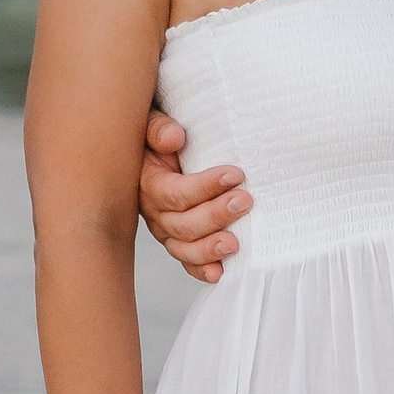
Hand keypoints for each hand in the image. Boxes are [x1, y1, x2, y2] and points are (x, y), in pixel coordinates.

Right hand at [139, 107, 253, 285]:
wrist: (159, 147)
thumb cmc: (162, 133)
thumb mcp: (153, 121)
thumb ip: (158, 128)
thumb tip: (174, 138)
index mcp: (148, 182)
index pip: (174, 193)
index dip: (204, 186)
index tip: (236, 174)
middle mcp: (154, 211)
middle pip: (182, 224)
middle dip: (215, 215)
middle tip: (245, 201)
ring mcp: (167, 230)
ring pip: (184, 248)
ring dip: (210, 248)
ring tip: (235, 243)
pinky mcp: (180, 241)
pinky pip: (188, 261)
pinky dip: (202, 269)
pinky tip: (219, 273)